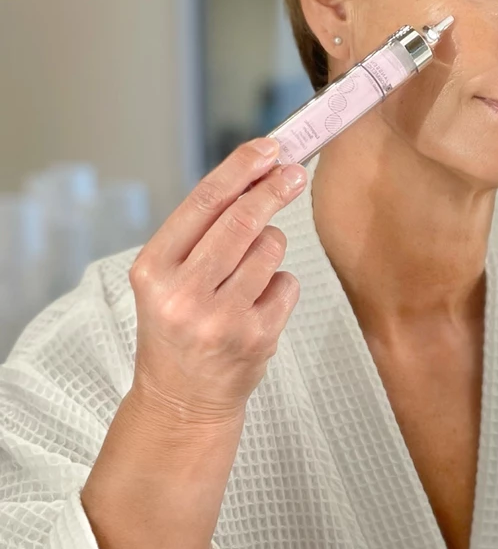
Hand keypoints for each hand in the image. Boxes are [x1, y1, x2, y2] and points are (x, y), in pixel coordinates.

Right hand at [128, 140, 305, 425]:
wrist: (181, 400)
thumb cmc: (177, 328)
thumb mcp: (167, 279)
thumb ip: (201, 231)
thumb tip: (253, 175)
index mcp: (153, 269)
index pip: (203, 201)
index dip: (241, 168)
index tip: (268, 148)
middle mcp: (183, 293)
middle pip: (243, 220)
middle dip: (273, 190)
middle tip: (293, 173)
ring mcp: (222, 318)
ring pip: (271, 249)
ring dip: (272, 246)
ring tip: (249, 270)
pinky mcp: (256, 338)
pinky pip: (287, 284)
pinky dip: (280, 284)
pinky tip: (257, 304)